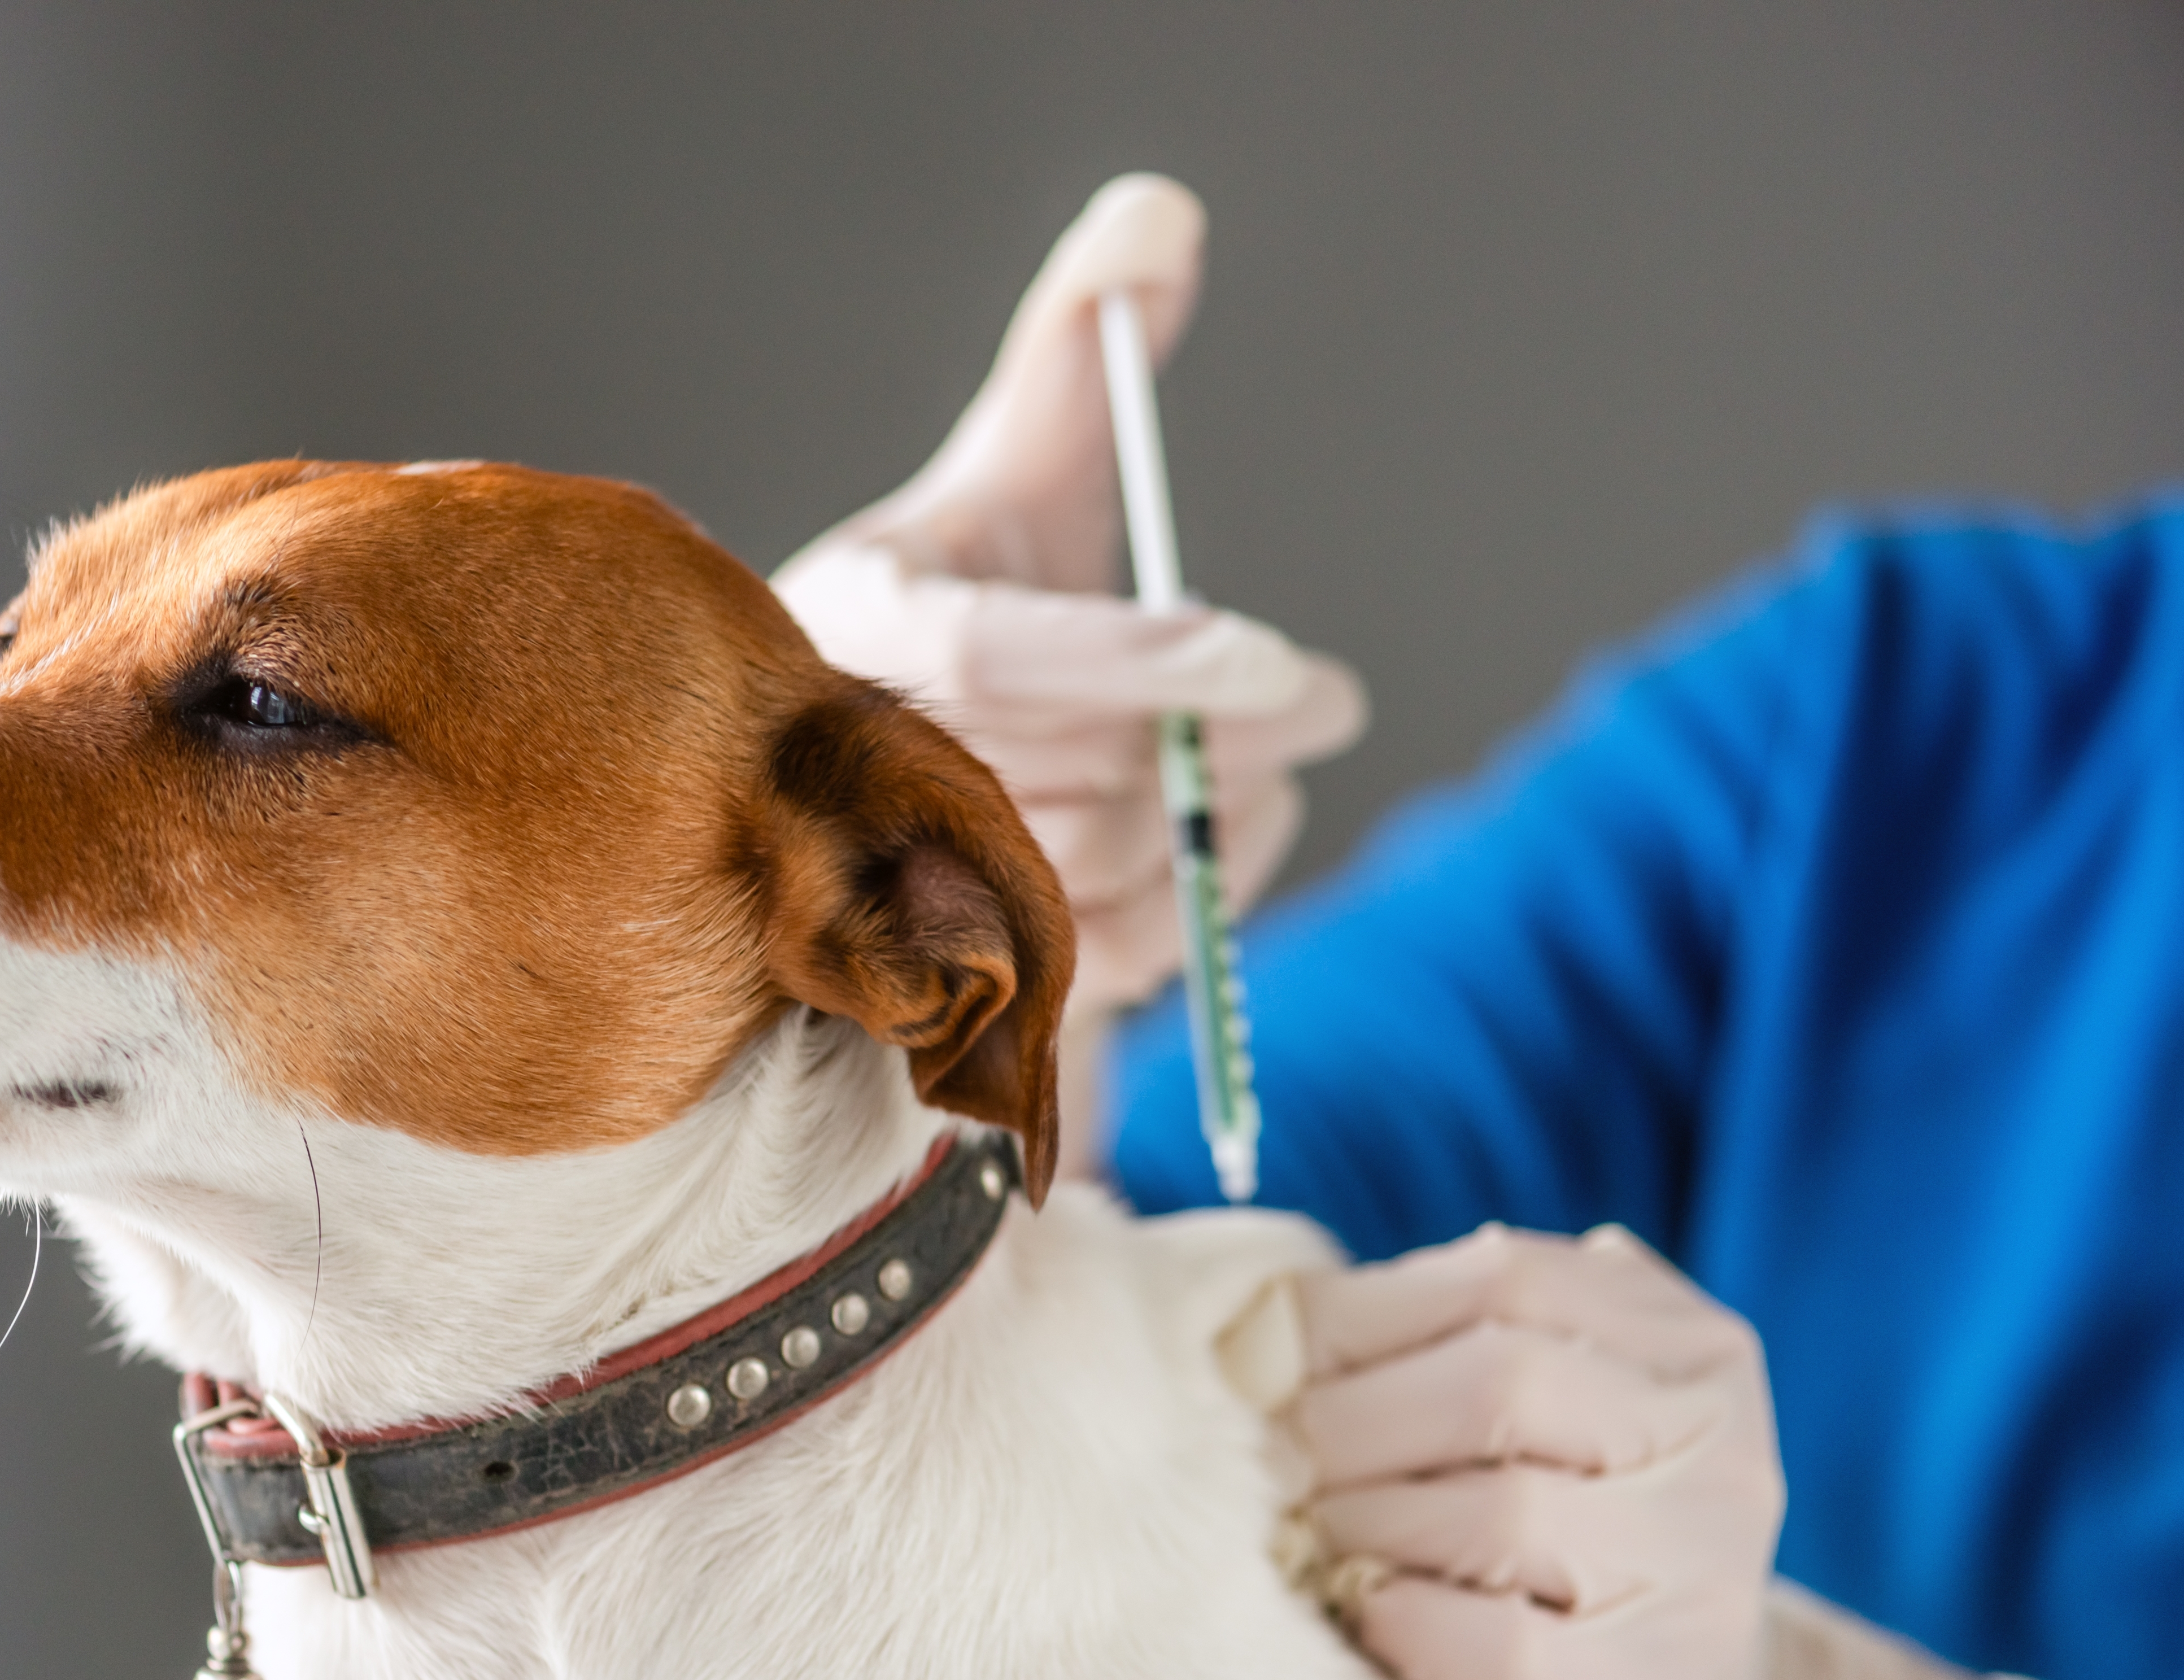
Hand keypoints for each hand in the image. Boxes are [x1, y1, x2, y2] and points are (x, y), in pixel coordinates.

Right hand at [772, 174, 1362, 1019]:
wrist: (901, 771)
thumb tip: (1160, 212)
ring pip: (1102, 867)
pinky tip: (1226, 829)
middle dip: (1224, 736)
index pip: (999, 654)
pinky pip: (1113, 953)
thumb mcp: (1015, 464)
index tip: (1282, 658)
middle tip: (1325, 698)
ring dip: (1224, 812)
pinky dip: (1203, 894)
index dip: (1143, 658)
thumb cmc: (969, 593)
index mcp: (862, 619)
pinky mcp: (966, 963)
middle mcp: (858, 759)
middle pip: (1075, 774)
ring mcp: (904, 875)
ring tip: (1271, 757)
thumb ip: (1078, 341)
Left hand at [1292, 1223, 2094, 1679]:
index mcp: (1695, 1350)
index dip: (1362, 1309)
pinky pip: (1497, 1646)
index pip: (1507, 1278)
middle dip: (1355, 1418)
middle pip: (1500, 1386)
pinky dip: (1402, 1620)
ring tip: (1322, 1533)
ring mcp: (1703, 1583)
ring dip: (1366, 1522)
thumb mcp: (1548, 1404)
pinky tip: (1372, 1611)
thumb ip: (1453, 1333)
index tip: (1273, 1354)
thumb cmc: (1565, 1528)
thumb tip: (1273, 1321)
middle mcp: (1723, 1456)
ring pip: (1495, 1515)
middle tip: (1283, 1455)